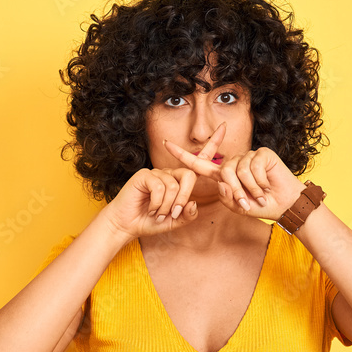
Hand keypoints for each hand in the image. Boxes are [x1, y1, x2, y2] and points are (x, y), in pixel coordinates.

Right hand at [100, 126, 225, 240]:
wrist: (127, 225)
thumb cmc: (150, 222)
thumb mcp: (174, 222)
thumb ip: (187, 215)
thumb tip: (193, 203)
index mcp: (179, 181)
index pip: (199, 161)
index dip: (212, 144)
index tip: (224, 126)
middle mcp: (169, 173)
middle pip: (189, 175)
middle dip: (184, 197)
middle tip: (174, 214)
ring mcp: (156, 172)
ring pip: (174, 186)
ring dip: (167, 206)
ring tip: (158, 214)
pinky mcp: (144, 175)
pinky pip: (159, 187)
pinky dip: (158, 203)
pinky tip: (151, 209)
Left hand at [163, 137, 306, 220]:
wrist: (285, 205)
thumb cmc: (261, 207)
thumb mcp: (238, 206)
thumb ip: (226, 196)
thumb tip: (221, 182)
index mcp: (224, 175)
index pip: (199, 164)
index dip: (182, 155)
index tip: (165, 143)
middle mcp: (234, 163)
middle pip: (224, 172)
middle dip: (236, 191)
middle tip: (249, 203)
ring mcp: (248, 156)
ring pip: (238, 171)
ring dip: (250, 189)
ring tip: (261, 195)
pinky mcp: (262, 153)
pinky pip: (253, 167)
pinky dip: (259, 182)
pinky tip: (267, 186)